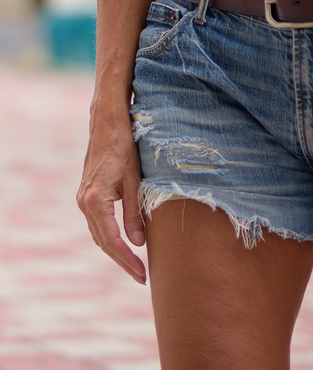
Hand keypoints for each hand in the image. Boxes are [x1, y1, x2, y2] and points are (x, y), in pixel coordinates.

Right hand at [77, 109, 146, 283]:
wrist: (107, 122)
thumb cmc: (124, 146)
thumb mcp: (134, 179)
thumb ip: (135, 212)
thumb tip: (138, 243)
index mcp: (95, 201)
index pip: (112, 241)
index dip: (127, 260)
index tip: (142, 274)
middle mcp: (85, 202)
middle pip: (103, 242)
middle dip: (122, 261)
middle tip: (142, 276)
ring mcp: (83, 198)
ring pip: (98, 234)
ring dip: (115, 250)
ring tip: (135, 265)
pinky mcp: (87, 193)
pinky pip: (97, 223)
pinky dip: (109, 236)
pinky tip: (124, 242)